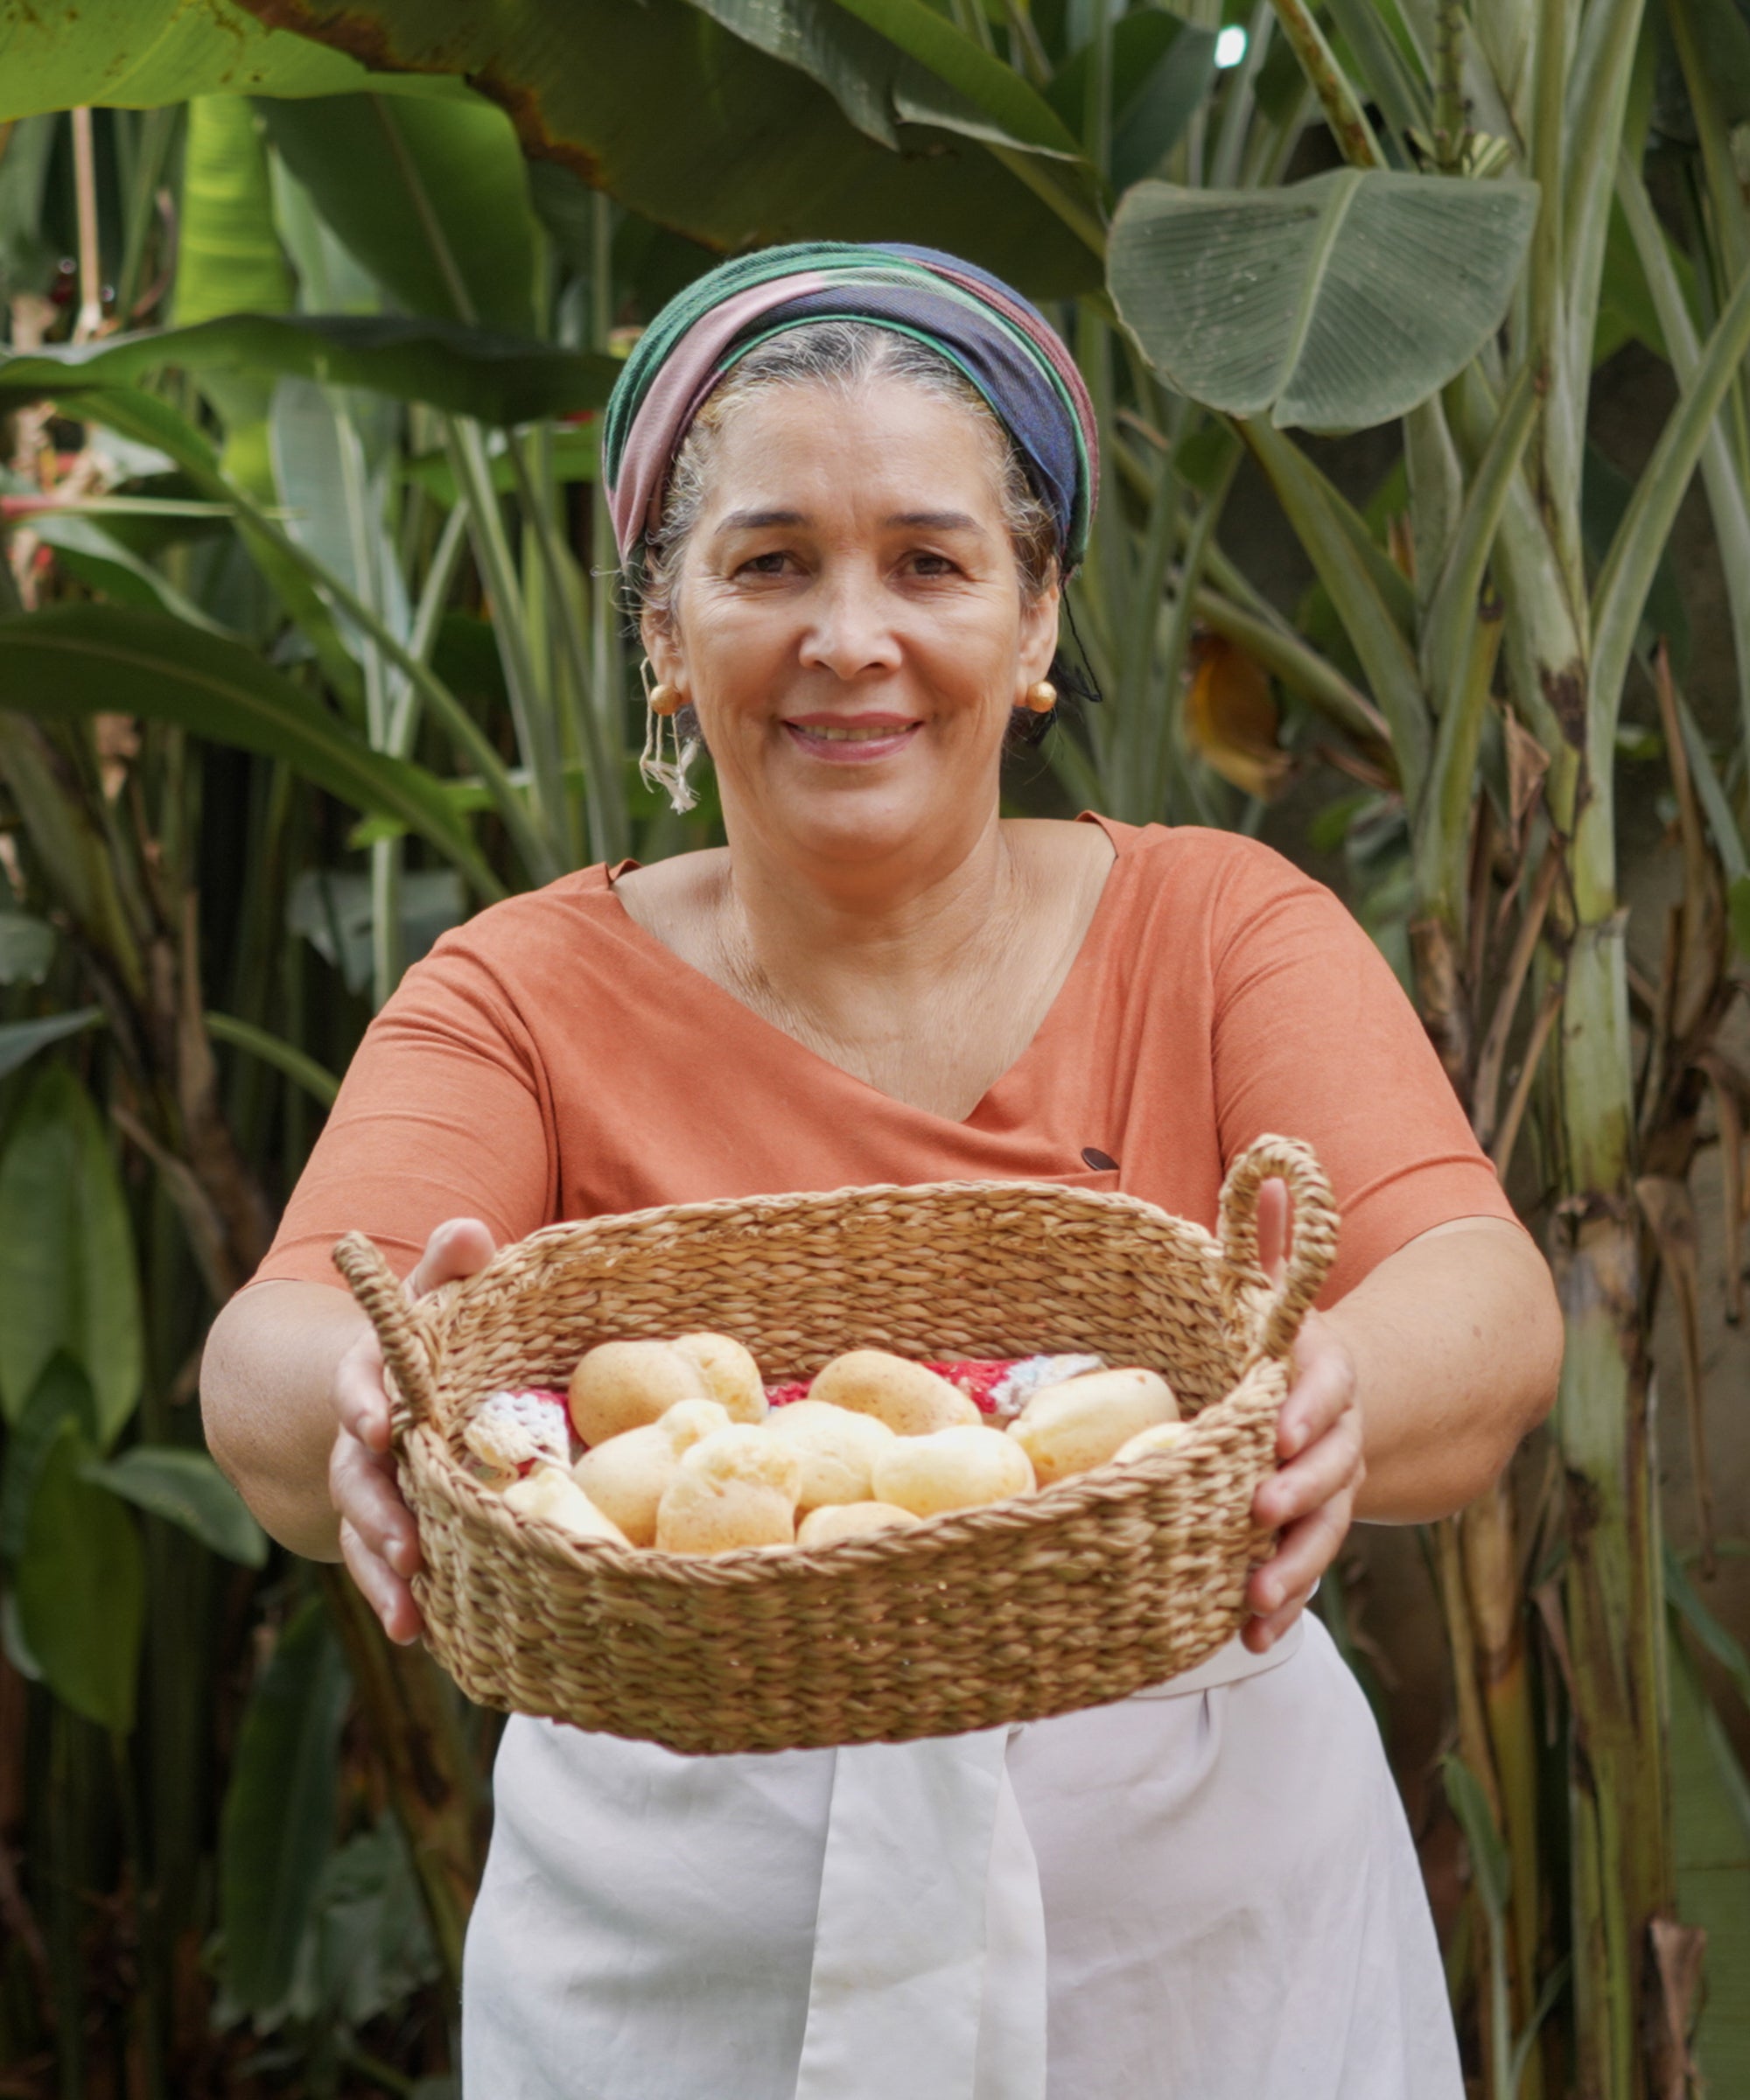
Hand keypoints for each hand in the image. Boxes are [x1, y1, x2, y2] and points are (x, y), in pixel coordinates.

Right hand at [330, 1217, 495, 1643]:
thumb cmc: (427, 1339)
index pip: (360, 1386)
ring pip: (364, 1535)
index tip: (378, 1424)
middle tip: (403, 1548)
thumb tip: (467, 1228)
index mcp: (373, 1377)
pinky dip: (401, 1601)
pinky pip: (386, 1569)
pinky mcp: (388, 1528)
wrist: (378, 1389)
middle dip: (376, 1513)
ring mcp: (370, 1491)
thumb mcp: (435, 1298)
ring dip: (382, 1576)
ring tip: (406, 1618)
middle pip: (356, 1478)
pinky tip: (428, 1638)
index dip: (364, 1404)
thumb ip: (447, 1266)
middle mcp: (360, 1441)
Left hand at [1241, 1179, 1364, 1653]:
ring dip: (1293, 1565)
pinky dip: (1285, 1606)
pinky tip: (1254, 1639)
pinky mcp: (1310, 1532)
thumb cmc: (1292, 1346)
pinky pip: (1304, 1571)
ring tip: (1258, 1599)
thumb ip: (1272, 1245)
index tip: (1281, 1427)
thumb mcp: (1284, 1295)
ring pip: (1321, 1529)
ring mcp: (1329, 1490)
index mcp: (1325, 1373)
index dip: (1308, 1406)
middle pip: (1330, 1465)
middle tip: (1262, 1511)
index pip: (1325, 1385)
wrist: (1360, 1400)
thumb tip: (1273, 1169)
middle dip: (1301, 1490)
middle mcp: (1335, 1435)